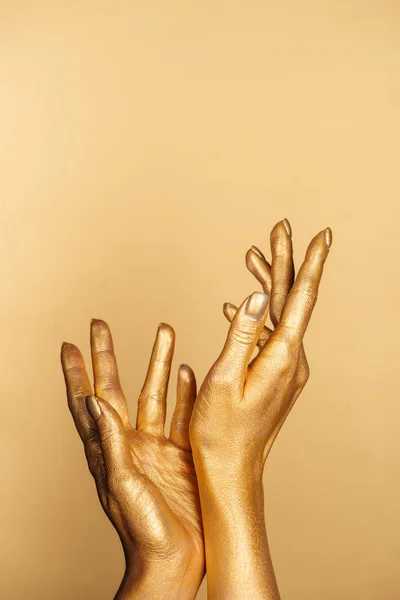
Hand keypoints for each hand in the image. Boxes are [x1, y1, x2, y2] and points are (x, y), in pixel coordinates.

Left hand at [61, 320, 203, 599]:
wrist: (175, 560)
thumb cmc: (142, 530)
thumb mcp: (122, 483)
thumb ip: (110, 442)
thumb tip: (92, 400)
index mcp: (109, 448)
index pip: (86, 400)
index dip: (76, 372)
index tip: (68, 344)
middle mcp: (130, 441)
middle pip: (116, 386)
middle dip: (109, 354)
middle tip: (102, 324)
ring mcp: (157, 445)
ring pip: (155, 393)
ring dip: (158, 362)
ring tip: (165, 331)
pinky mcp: (182, 453)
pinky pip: (184, 413)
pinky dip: (186, 391)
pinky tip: (188, 372)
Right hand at [189, 221, 331, 598]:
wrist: (230, 472)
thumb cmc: (220, 433)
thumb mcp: (223, 379)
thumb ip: (242, 334)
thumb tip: (259, 294)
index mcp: (281, 357)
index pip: (301, 298)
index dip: (309, 263)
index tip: (320, 234)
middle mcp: (292, 360)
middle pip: (291, 299)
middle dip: (284, 261)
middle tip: (279, 228)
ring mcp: (285, 369)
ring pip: (280, 314)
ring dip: (267, 285)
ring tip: (252, 256)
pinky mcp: (275, 377)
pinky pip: (270, 335)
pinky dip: (256, 315)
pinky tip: (237, 309)